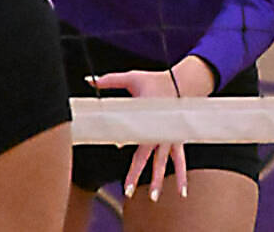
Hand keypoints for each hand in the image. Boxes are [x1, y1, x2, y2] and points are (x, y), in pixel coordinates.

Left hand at [87, 57, 215, 199]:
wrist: (182, 81)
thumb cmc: (155, 81)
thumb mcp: (132, 77)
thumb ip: (110, 80)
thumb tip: (90, 81)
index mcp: (146, 115)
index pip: (133, 130)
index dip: (125, 137)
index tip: (118, 144)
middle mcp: (158, 130)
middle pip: (145, 155)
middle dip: (136, 172)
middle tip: (127, 189)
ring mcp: (169, 138)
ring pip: (162, 163)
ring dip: (158, 180)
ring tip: (153, 197)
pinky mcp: (177, 141)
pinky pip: (180, 161)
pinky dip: (182, 177)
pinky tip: (182, 192)